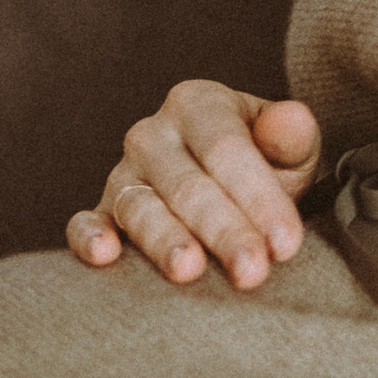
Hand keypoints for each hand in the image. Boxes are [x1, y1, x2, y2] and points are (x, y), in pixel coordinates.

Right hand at [63, 82, 322, 290]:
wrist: (232, 189)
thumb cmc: (267, 169)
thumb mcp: (289, 152)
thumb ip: (291, 138)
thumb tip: (293, 118)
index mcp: (198, 104)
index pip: (227, 150)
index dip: (258, 196)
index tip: (287, 243)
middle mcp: (152, 134)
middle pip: (188, 186)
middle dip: (223, 230)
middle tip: (251, 272)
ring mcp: (121, 175)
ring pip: (140, 208)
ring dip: (165, 241)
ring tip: (188, 269)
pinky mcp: (101, 213)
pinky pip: (83, 224)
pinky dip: (88, 238)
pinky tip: (104, 255)